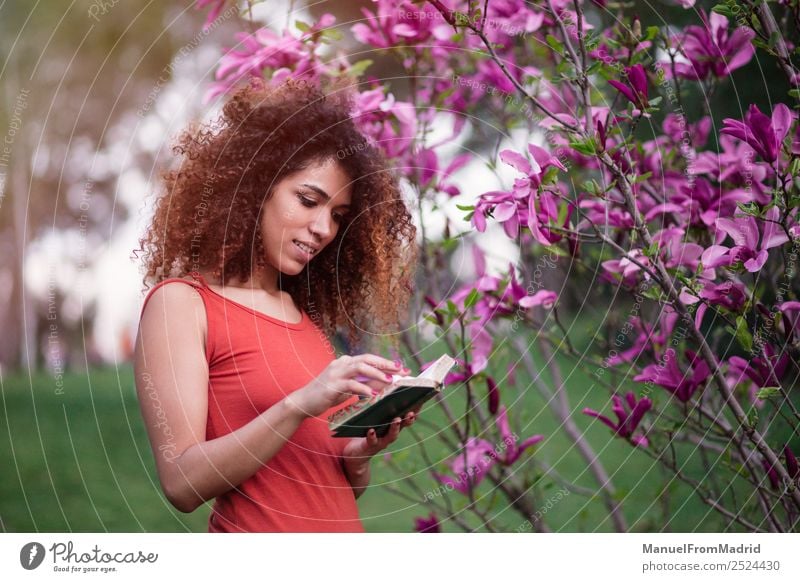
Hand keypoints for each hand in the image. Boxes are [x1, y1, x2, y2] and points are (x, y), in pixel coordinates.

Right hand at [285, 354, 410, 418]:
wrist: (303, 402)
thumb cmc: (327, 395)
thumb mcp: (348, 388)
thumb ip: (364, 383)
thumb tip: (384, 382)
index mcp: (345, 362)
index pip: (369, 359)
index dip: (385, 362)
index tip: (401, 367)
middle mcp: (341, 363)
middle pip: (367, 359)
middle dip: (385, 364)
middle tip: (400, 370)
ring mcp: (335, 372)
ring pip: (360, 368)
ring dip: (377, 374)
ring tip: (390, 381)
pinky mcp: (332, 385)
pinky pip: (351, 384)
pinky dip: (363, 389)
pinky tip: (373, 395)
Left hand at [341, 406, 420, 461]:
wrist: (355, 454)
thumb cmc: (365, 430)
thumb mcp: (373, 416)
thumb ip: (379, 405)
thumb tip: (383, 384)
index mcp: (392, 424)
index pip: (407, 416)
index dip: (415, 409)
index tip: (420, 399)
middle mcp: (390, 433)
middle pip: (403, 425)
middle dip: (409, 419)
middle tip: (412, 411)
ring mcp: (382, 441)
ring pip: (392, 435)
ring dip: (395, 427)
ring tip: (397, 419)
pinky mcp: (369, 446)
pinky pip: (372, 441)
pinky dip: (372, 436)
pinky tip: (371, 430)